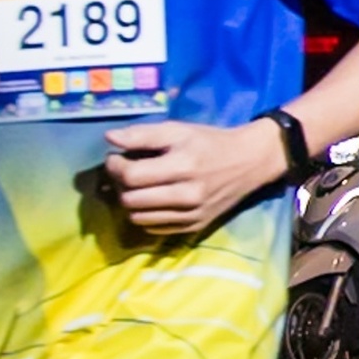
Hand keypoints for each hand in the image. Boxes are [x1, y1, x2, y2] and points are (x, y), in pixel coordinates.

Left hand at [100, 119, 288, 234]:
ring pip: (139, 218)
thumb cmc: (209, 142)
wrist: (248, 162)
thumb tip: (110, 139)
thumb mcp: (178, 130)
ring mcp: (191, 214)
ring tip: (138, 187)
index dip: (114, 166)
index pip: (131, 176)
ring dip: (130, 202)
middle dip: (120, 185)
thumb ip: (142, 134)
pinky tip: (152, 200)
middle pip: (131, 199)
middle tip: (126, 172)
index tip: (116, 158)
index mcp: (183, 166)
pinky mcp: (195, 227)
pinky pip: (155, 228)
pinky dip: (146, 215)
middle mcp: (187, 194)